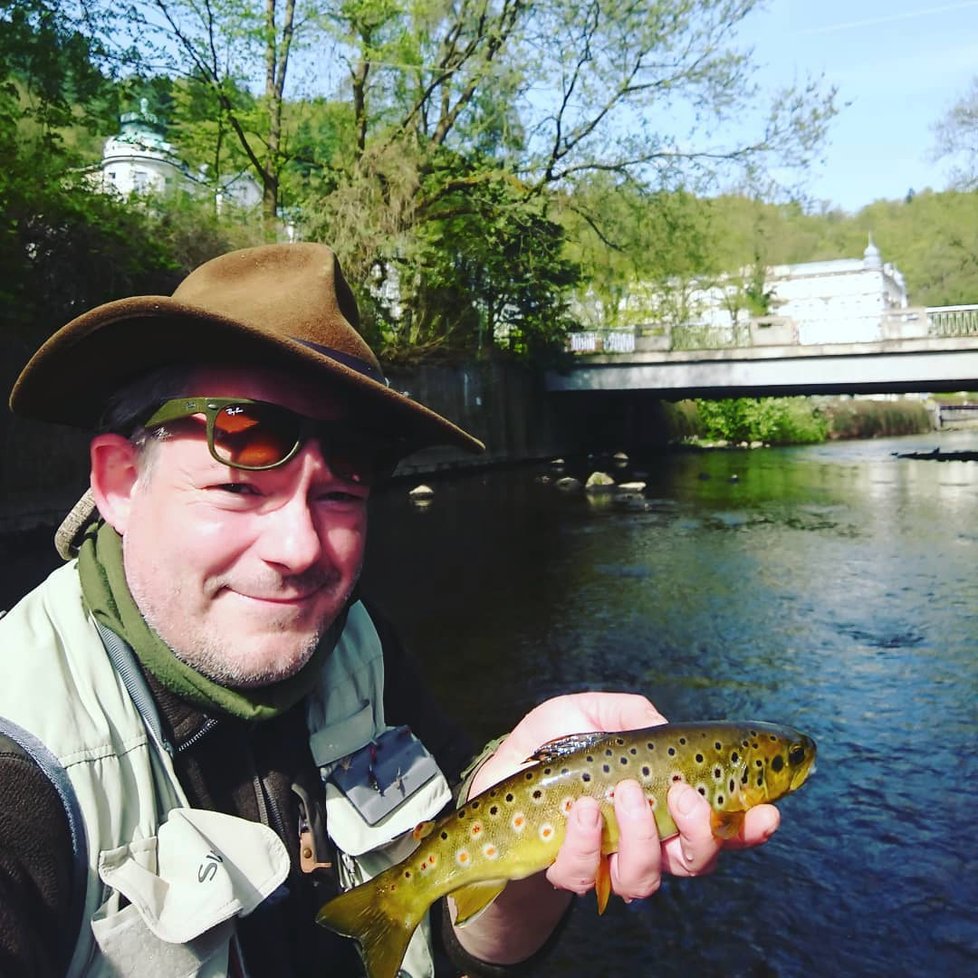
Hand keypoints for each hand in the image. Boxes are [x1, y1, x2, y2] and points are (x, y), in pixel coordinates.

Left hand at [467, 692, 780, 904]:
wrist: (497, 778)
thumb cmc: (549, 745)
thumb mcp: (589, 710)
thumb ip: (631, 713)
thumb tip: (663, 728)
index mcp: (662, 803)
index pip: (720, 825)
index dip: (750, 827)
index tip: (769, 813)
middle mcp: (645, 840)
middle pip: (697, 861)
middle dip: (702, 834)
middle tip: (685, 796)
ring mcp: (607, 861)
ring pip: (647, 874)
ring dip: (643, 834)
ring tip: (624, 792)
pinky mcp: (568, 872)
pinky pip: (586, 871)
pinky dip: (585, 839)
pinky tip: (580, 810)